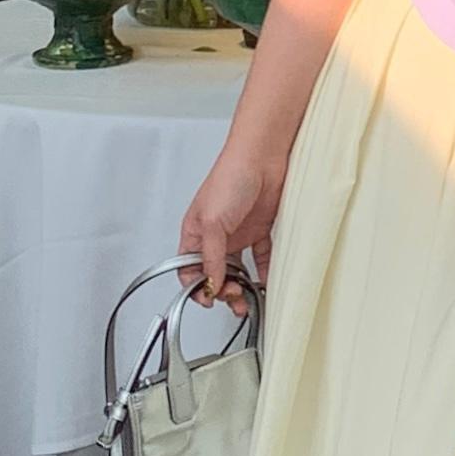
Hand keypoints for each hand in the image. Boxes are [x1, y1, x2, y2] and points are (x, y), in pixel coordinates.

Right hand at [180, 133, 285, 309]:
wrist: (263, 157)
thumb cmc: (230, 177)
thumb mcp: (212, 222)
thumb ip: (211, 256)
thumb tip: (211, 283)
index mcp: (196, 232)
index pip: (188, 268)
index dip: (196, 286)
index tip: (209, 299)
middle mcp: (216, 236)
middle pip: (214, 273)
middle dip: (221, 290)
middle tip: (233, 296)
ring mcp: (239, 233)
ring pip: (237, 270)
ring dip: (241, 287)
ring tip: (248, 299)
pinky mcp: (260, 230)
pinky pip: (262, 257)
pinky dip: (264, 272)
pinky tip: (265, 283)